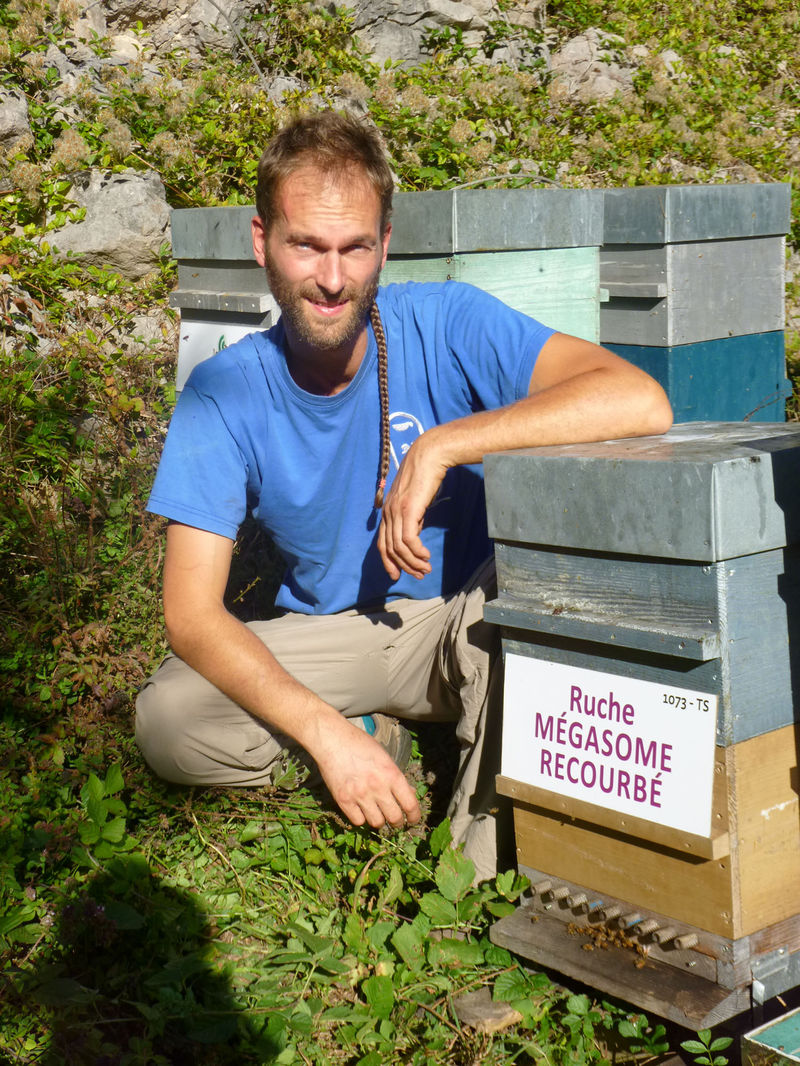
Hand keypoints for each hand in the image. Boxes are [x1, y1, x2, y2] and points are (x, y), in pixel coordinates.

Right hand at [312, 716, 420, 828]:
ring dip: (379, 821)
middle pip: (394, 818)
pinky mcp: (343, 800)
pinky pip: (358, 821)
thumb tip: (409, 793)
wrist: (332, 739)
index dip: (414, 816)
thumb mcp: (384, 757)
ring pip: (377, 823)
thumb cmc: (360, 744)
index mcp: (392, 774)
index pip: (410, 804)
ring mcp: (360, 795)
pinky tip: (361, 810)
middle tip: (396, 821)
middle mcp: (378, 787)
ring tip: (377, 814)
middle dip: (398, 822)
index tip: (413, 819)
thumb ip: (396, 777)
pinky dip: (361, 818)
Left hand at [377, 433, 448, 580]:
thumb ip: (412, 519)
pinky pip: (408, 539)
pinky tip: (426, 556)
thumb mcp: (415, 502)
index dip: (388, 562)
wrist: (430, 456)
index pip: (382, 544)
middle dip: (404, 566)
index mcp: (388, 512)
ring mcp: (396, 511)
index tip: (397, 575)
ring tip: (426, 569)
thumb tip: (414, 536)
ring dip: (413, 562)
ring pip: (399, 547)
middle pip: (390, 549)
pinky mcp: (408, 509)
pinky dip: (417, 552)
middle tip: (420, 575)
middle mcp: (388, 513)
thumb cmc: (426, 477)